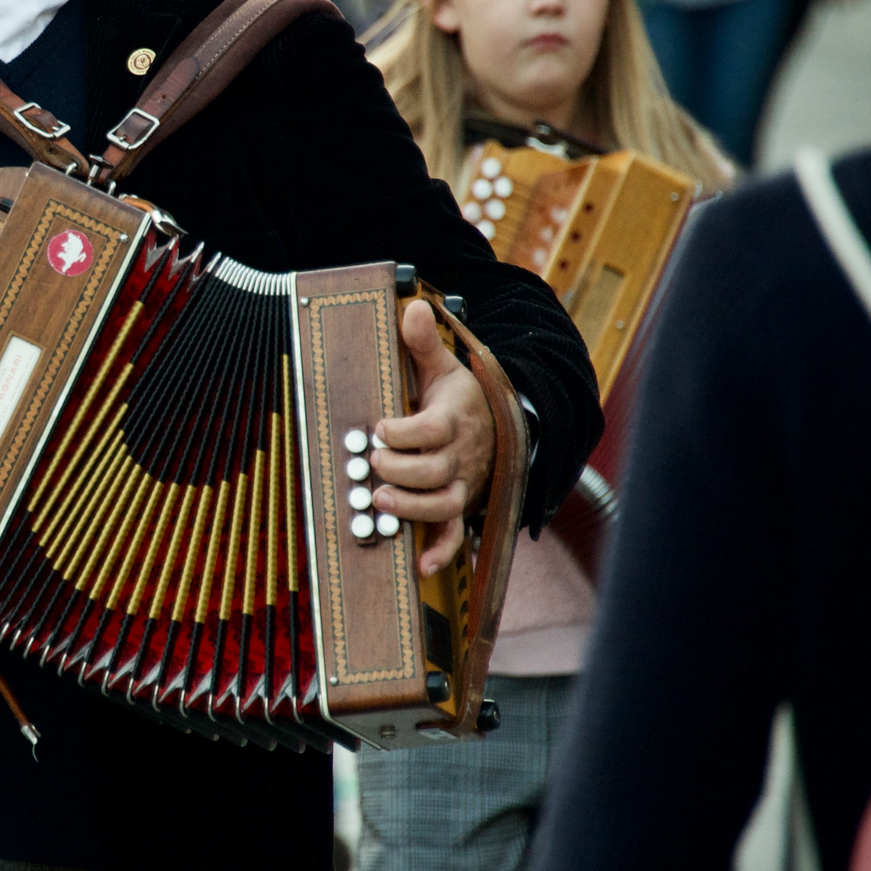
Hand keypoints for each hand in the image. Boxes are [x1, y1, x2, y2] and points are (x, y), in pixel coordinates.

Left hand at [368, 299, 494, 576]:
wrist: (499, 428)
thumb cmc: (457, 397)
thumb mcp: (443, 366)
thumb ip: (423, 342)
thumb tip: (413, 306)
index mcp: (452, 420)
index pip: (431, 429)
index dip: (403, 431)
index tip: (379, 427)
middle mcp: (459, 456)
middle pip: (433, 470)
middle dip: (399, 470)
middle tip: (371, 465)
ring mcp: (461, 484)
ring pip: (443, 504)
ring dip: (412, 507)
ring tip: (382, 499)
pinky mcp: (459, 506)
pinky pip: (454, 533)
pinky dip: (441, 551)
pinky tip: (421, 565)